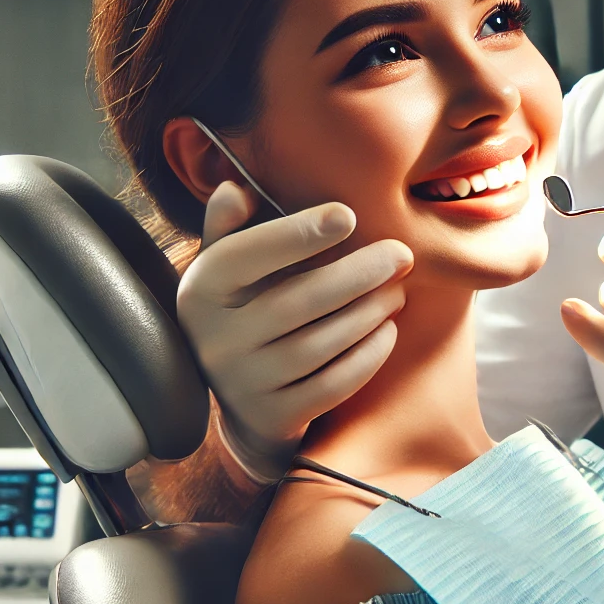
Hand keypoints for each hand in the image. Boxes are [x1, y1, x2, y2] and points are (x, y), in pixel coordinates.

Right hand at [177, 182, 411, 482]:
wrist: (241, 394)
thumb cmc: (244, 306)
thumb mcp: (225, 264)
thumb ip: (229, 225)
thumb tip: (236, 188)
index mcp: (202, 289)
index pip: (245, 255)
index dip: (297, 234)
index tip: (348, 216)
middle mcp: (215, 339)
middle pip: (294, 302)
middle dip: (357, 275)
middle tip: (401, 255)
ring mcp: (242, 382)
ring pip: (316, 346)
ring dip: (368, 314)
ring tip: (398, 291)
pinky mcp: (273, 415)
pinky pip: (330, 386)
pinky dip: (366, 358)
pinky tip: (387, 331)